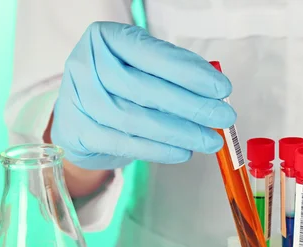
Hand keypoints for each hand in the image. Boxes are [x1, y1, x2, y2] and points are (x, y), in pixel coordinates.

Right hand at [52, 22, 235, 169]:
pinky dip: (159, 150)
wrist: (79, 114)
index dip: (190, 74)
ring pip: (136, 120)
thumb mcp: (143, 68)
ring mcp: (79, 100)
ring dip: (180, 133)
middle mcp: (86, 65)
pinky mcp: (79, 132)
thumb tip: (216, 93)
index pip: (153, 55)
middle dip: (192, 106)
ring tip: (210, 140)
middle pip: (145, 89)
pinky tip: (183, 152)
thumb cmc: (119, 86)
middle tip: (224, 118)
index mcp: (106, 39)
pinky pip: (126, 144)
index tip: (222, 89)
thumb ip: (174, 74)